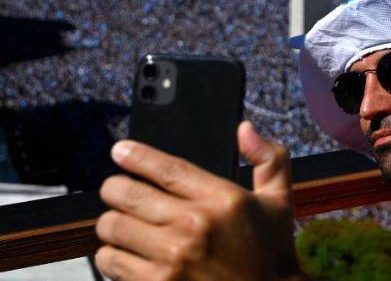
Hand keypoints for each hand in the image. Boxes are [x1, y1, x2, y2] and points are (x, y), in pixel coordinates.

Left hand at [94, 121, 303, 280]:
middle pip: (126, 193)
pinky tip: (126, 253)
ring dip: (112, 224)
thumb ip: (268, 158)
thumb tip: (243, 129)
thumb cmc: (271, 254)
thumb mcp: (280, 201)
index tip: (120, 151)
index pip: (165, 168)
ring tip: (121, 224)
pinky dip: (112, 256)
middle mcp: (195, 227)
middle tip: (116, 191)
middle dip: (114, 188)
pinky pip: (111, 262)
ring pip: (112, 227)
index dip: (135, 155)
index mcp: (223, 200)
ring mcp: (173, 260)